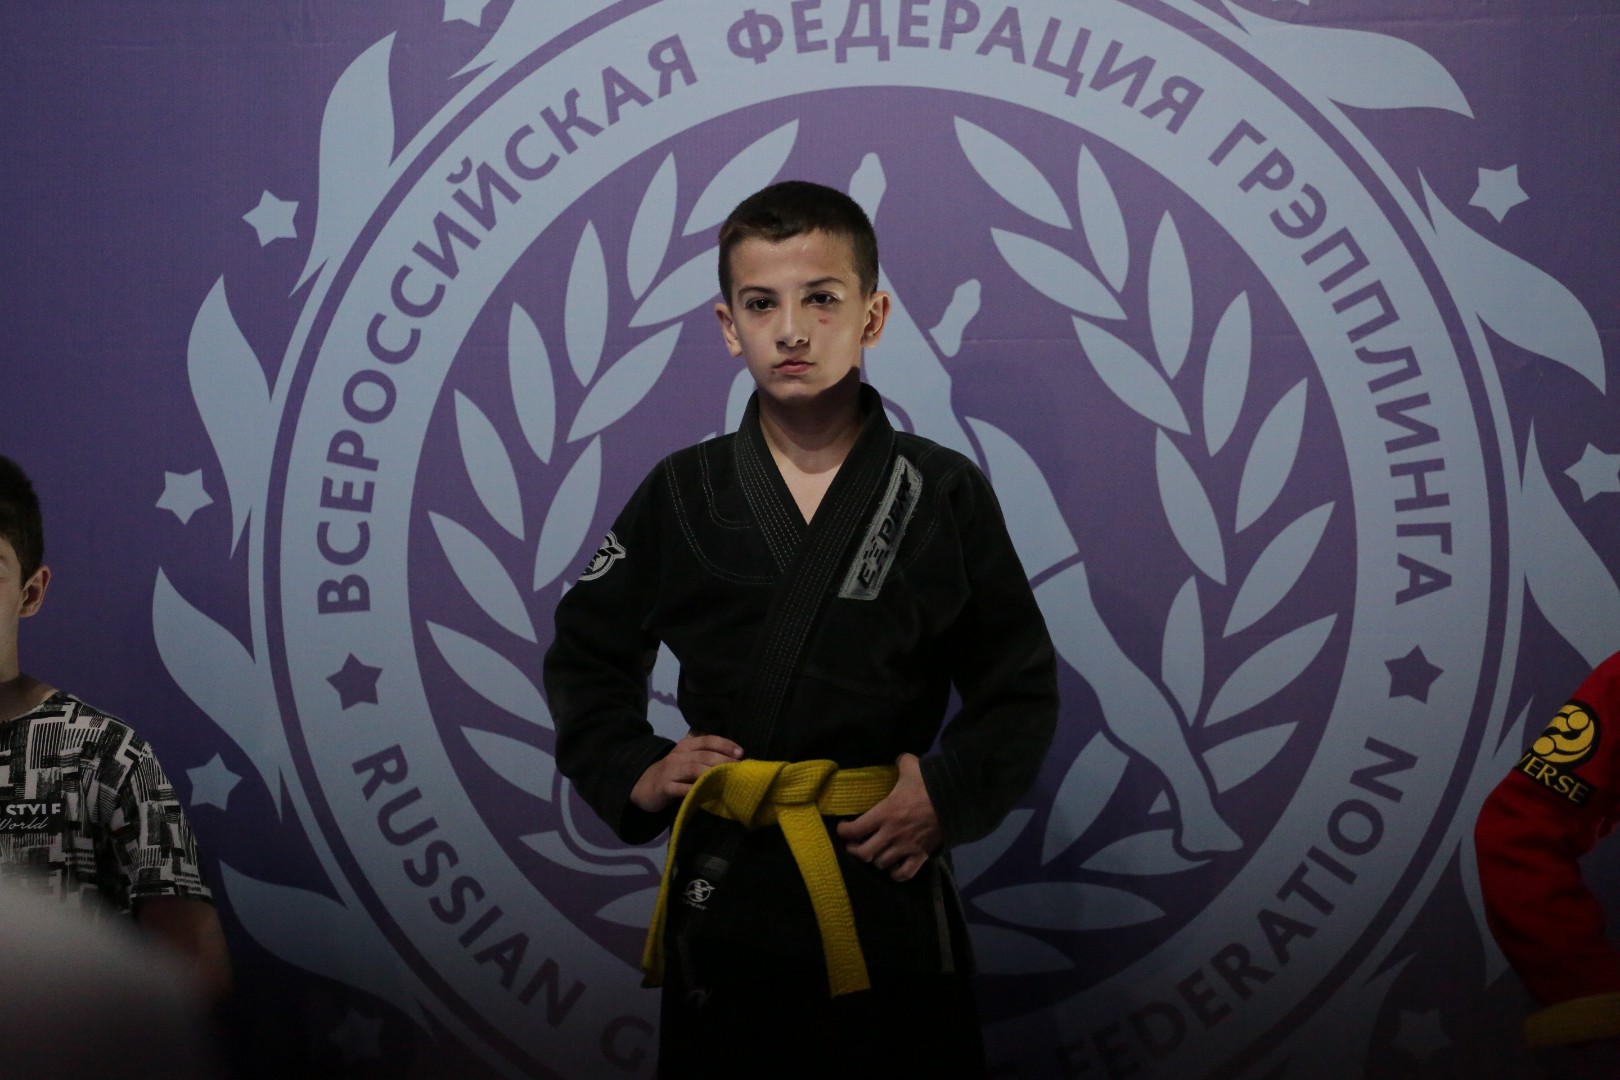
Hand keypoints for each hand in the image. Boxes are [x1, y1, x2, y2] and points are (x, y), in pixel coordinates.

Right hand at [630, 732, 743, 812]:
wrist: (644, 785)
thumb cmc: (673, 771)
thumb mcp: (685, 755)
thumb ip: (703, 749)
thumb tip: (733, 750)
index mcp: (686, 745)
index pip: (707, 740)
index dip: (725, 744)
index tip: (741, 753)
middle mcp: (679, 755)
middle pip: (703, 754)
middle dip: (723, 760)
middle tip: (739, 768)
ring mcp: (671, 771)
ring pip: (693, 769)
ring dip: (712, 773)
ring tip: (726, 778)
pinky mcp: (665, 787)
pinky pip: (681, 788)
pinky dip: (694, 789)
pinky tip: (706, 792)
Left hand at [835, 752, 941, 881]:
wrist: (955, 802)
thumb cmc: (929, 785)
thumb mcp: (912, 767)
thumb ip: (901, 762)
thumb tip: (899, 757)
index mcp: (884, 813)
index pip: (855, 830)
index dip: (844, 831)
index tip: (843, 827)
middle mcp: (890, 834)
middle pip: (863, 853)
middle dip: (855, 850)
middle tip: (855, 843)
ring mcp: (905, 847)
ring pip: (881, 863)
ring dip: (875, 859)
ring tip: (875, 852)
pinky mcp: (920, 856)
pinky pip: (903, 873)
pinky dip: (895, 873)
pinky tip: (893, 867)